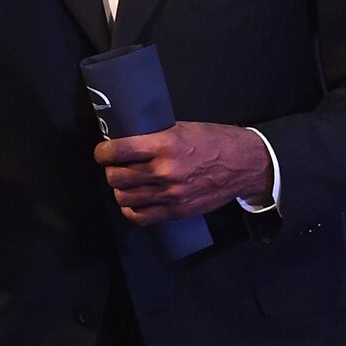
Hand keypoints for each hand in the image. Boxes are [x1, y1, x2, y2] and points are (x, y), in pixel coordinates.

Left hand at [93, 121, 270, 224]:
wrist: (244, 164)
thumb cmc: (213, 141)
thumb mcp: (183, 128)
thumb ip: (156, 137)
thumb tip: (129, 140)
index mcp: (165, 144)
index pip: (120, 150)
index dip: (103, 152)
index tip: (102, 152)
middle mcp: (165, 170)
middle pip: (118, 176)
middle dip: (110, 170)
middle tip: (114, 166)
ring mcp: (171, 194)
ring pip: (125, 197)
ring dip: (120, 189)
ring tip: (124, 182)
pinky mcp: (177, 211)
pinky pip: (141, 217)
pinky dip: (131, 209)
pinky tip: (132, 201)